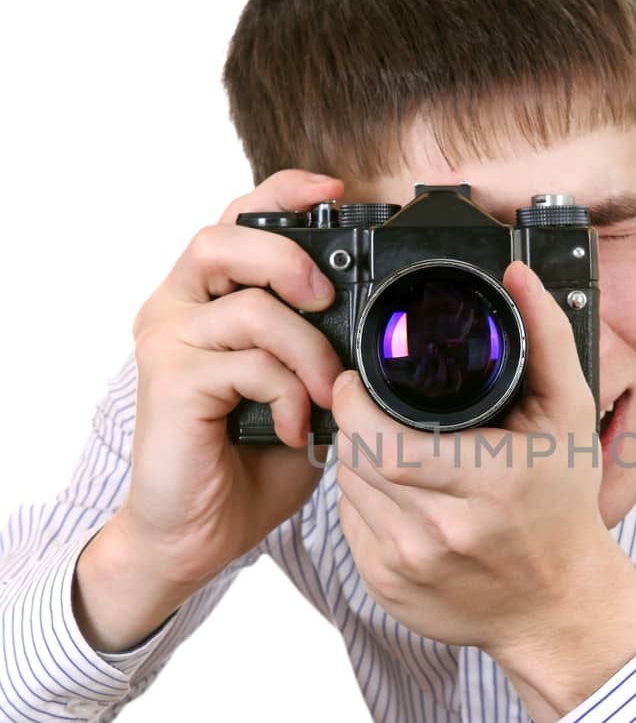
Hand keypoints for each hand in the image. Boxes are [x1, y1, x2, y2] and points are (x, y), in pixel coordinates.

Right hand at [111, 168, 346, 591]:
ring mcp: (169, 340)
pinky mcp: (169, 379)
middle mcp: (180, 307)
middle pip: (224, 236)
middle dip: (288, 256)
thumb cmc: (250, 459)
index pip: (240, 218)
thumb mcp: (303, 389)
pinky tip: (299, 430)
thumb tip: (378, 323)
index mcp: (212, 297)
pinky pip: (246, 362)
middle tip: (329, 298)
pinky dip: (288, 394)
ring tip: (328, 393)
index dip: (285, 191)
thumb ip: (322, 346)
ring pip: (249, 305)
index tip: (337, 191)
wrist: (199, 532)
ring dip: (307, 348)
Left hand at [332, 258, 616, 657]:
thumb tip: (518, 276)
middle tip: (370, 405)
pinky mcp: (386, 588)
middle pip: (356, 458)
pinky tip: (398, 491)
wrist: (559, 606)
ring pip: (347, 490)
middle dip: (353, 423)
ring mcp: (408, 566)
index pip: (381, 440)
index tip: (354, 380)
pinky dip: (363, 499)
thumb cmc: (563, 508)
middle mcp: (441, 532)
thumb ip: (546, 337)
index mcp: (487, 484)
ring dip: (356, 458)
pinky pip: (350, 525)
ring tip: (392, 444)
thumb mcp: (569, 415)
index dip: (353, 403)